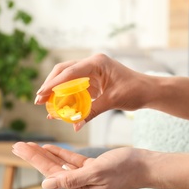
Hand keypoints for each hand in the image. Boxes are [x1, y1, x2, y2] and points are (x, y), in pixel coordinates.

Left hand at [12, 142, 150, 188]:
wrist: (145, 165)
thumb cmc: (124, 169)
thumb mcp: (96, 172)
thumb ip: (71, 179)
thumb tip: (46, 185)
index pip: (50, 172)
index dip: (33, 158)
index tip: (18, 148)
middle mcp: (79, 185)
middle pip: (51, 168)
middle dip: (33, 156)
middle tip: (16, 145)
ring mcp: (85, 176)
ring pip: (59, 163)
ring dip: (44, 153)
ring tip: (27, 145)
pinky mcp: (92, 167)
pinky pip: (71, 160)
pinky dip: (60, 153)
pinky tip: (49, 147)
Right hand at [34, 53, 149, 130]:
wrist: (149, 91)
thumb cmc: (135, 91)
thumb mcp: (112, 101)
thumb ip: (92, 112)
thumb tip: (74, 126)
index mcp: (97, 62)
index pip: (70, 72)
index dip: (53, 84)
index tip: (41, 94)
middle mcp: (92, 64)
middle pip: (64, 72)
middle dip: (50, 86)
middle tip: (39, 100)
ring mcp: (92, 71)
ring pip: (68, 79)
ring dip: (57, 92)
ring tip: (45, 106)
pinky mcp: (93, 81)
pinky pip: (76, 88)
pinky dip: (68, 97)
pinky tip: (60, 108)